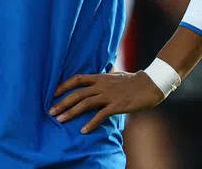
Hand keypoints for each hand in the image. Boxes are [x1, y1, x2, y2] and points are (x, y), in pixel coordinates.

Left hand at [49, 71, 163, 133]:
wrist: (150, 84)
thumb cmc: (134, 80)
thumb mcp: (116, 74)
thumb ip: (107, 75)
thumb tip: (104, 71)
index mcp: (100, 77)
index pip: (77, 79)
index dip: (64, 85)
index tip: (53, 93)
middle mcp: (101, 85)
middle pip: (77, 94)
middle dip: (62, 102)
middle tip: (51, 111)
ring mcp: (109, 95)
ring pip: (85, 104)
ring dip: (71, 112)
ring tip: (60, 120)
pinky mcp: (117, 105)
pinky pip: (101, 115)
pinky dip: (91, 122)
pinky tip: (83, 130)